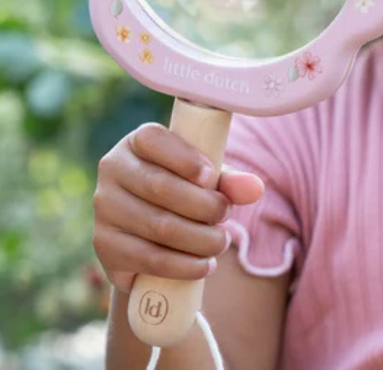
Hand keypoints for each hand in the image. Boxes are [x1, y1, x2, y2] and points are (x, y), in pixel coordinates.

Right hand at [93, 123, 263, 292]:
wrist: (146, 235)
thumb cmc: (182, 192)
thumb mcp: (204, 180)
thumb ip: (228, 180)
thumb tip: (255, 188)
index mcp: (136, 142)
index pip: (153, 140)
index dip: (184, 158)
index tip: (211, 176)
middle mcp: (112, 170)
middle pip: (160, 186)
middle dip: (202, 204)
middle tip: (226, 215)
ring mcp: (104, 208)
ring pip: (158, 225)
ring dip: (199, 238)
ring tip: (221, 242)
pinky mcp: (105, 245)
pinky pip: (149, 258)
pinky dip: (184, 265)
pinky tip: (205, 265)